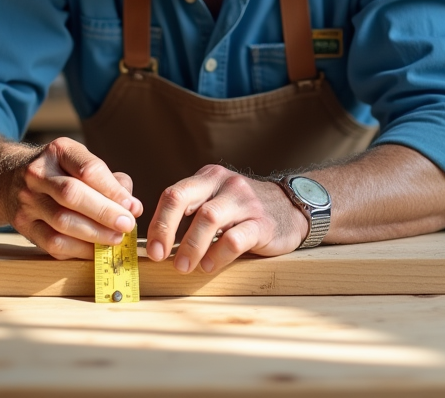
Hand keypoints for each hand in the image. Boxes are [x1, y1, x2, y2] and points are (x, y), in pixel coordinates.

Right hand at [7, 137, 142, 259]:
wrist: (9, 179)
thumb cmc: (59, 172)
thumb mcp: (81, 163)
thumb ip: (110, 182)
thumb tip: (133, 207)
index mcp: (58, 151)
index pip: (88, 169)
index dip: (113, 190)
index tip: (132, 206)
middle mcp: (37, 173)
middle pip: (72, 194)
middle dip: (104, 213)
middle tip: (127, 225)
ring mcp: (26, 200)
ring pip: (62, 221)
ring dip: (94, 234)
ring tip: (116, 239)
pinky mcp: (22, 225)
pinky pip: (52, 243)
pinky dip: (78, 250)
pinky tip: (96, 251)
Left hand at [144, 165, 309, 273]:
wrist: (293, 208)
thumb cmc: (245, 211)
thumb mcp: (218, 199)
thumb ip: (191, 211)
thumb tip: (157, 241)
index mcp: (209, 177)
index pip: (174, 194)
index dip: (157, 222)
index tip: (152, 249)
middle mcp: (225, 183)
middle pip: (184, 199)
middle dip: (165, 229)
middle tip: (160, 257)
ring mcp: (245, 201)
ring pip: (208, 219)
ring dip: (191, 246)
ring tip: (184, 266)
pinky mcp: (262, 223)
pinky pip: (234, 239)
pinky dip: (218, 255)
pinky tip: (210, 266)